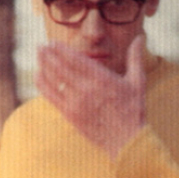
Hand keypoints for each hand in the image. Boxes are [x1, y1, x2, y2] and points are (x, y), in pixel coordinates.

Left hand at [35, 34, 146, 159]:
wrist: (126, 140)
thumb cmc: (133, 110)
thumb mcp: (137, 82)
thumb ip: (135, 58)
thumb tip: (140, 36)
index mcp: (102, 79)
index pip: (75, 60)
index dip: (60, 50)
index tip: (52, 42)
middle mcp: (86, 90)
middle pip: (60, 68)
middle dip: (48, 55)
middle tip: (40, 47)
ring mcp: (76, 103)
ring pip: (54, 81)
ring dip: (43, 66)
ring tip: (38, 57)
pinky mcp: (69, 115)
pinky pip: (51, 96)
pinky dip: (43, 84)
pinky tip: (38, 76)